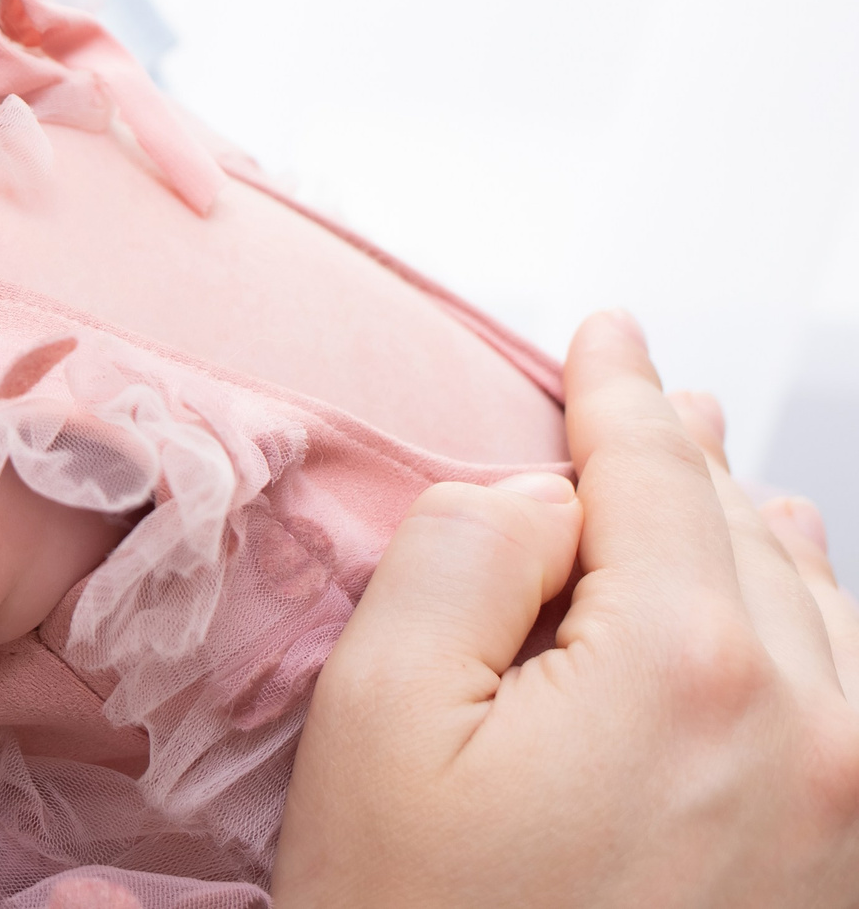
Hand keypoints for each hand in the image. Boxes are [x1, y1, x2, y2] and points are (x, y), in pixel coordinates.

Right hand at [274, 310, 858, 907]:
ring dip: (756, 540)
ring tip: (716, 491)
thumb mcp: (379, 720)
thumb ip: (460, 555)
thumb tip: (538, 493)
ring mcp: (855, 818)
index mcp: (688, 672)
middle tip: (647, 398)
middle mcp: (817, 736)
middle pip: (747, 532)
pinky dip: (814, 632)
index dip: (619, 389)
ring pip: (825, 612)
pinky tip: (780, 609)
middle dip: (682, 458)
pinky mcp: (851, 878)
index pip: (654, 474)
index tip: (609, 335)